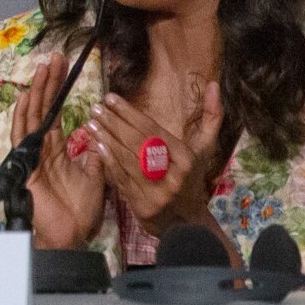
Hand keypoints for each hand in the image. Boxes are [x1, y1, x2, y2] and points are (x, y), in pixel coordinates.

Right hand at [9, 53, 106, 248]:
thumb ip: (95, 155)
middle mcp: (42, 148)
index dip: (58, 90)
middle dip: (48, 83)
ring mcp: (32, 155)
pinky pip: (22, 138)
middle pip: (42, 109)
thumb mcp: (96, 176)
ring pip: (32, 117)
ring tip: (43, 70)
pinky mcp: (27, 166)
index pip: (54, 113)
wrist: (71, 234)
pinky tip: (25, 101)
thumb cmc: (80, 210)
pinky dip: (23, 119)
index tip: (63, 68)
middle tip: (54, 58)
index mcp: (56, 149)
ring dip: (37, 94)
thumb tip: (98, 135)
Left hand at [86, 83, 225, 236]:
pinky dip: (108, 162)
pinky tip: (97, 147)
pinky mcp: (142, 205)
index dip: (130, 113)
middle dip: (114, 123)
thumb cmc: (191, 177)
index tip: (111, 98)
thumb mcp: (204, 149)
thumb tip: (212, 83)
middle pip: (137, 143)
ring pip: (127, 160)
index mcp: (187, 157)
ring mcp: (157, 191)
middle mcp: (173, 174)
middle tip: (96, 107)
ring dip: (107, 140)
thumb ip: (211, 117)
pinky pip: (121, 179)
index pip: (152, 130)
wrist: (186, 221)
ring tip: (92, 124)